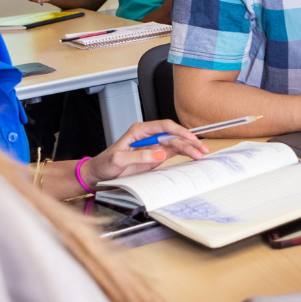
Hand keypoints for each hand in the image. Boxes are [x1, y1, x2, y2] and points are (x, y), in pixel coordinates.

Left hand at [83, 119, 209, 184]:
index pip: (163, 126)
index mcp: (139, 131)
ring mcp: (153, 146)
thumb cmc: (104, 164)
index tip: (188, 137)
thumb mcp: (118, 160)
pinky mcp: (155, 156)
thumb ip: (139, 156)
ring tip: (202, 154)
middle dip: (188, 141)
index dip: (178, 130)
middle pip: (173, 135)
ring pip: (176, 144)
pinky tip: (193, 156)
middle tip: (201, 148)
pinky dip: (184, 154)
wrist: (98, 175)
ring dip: (189, 148)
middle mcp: (148, 137)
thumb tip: (160, 152)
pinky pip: (173, 153)